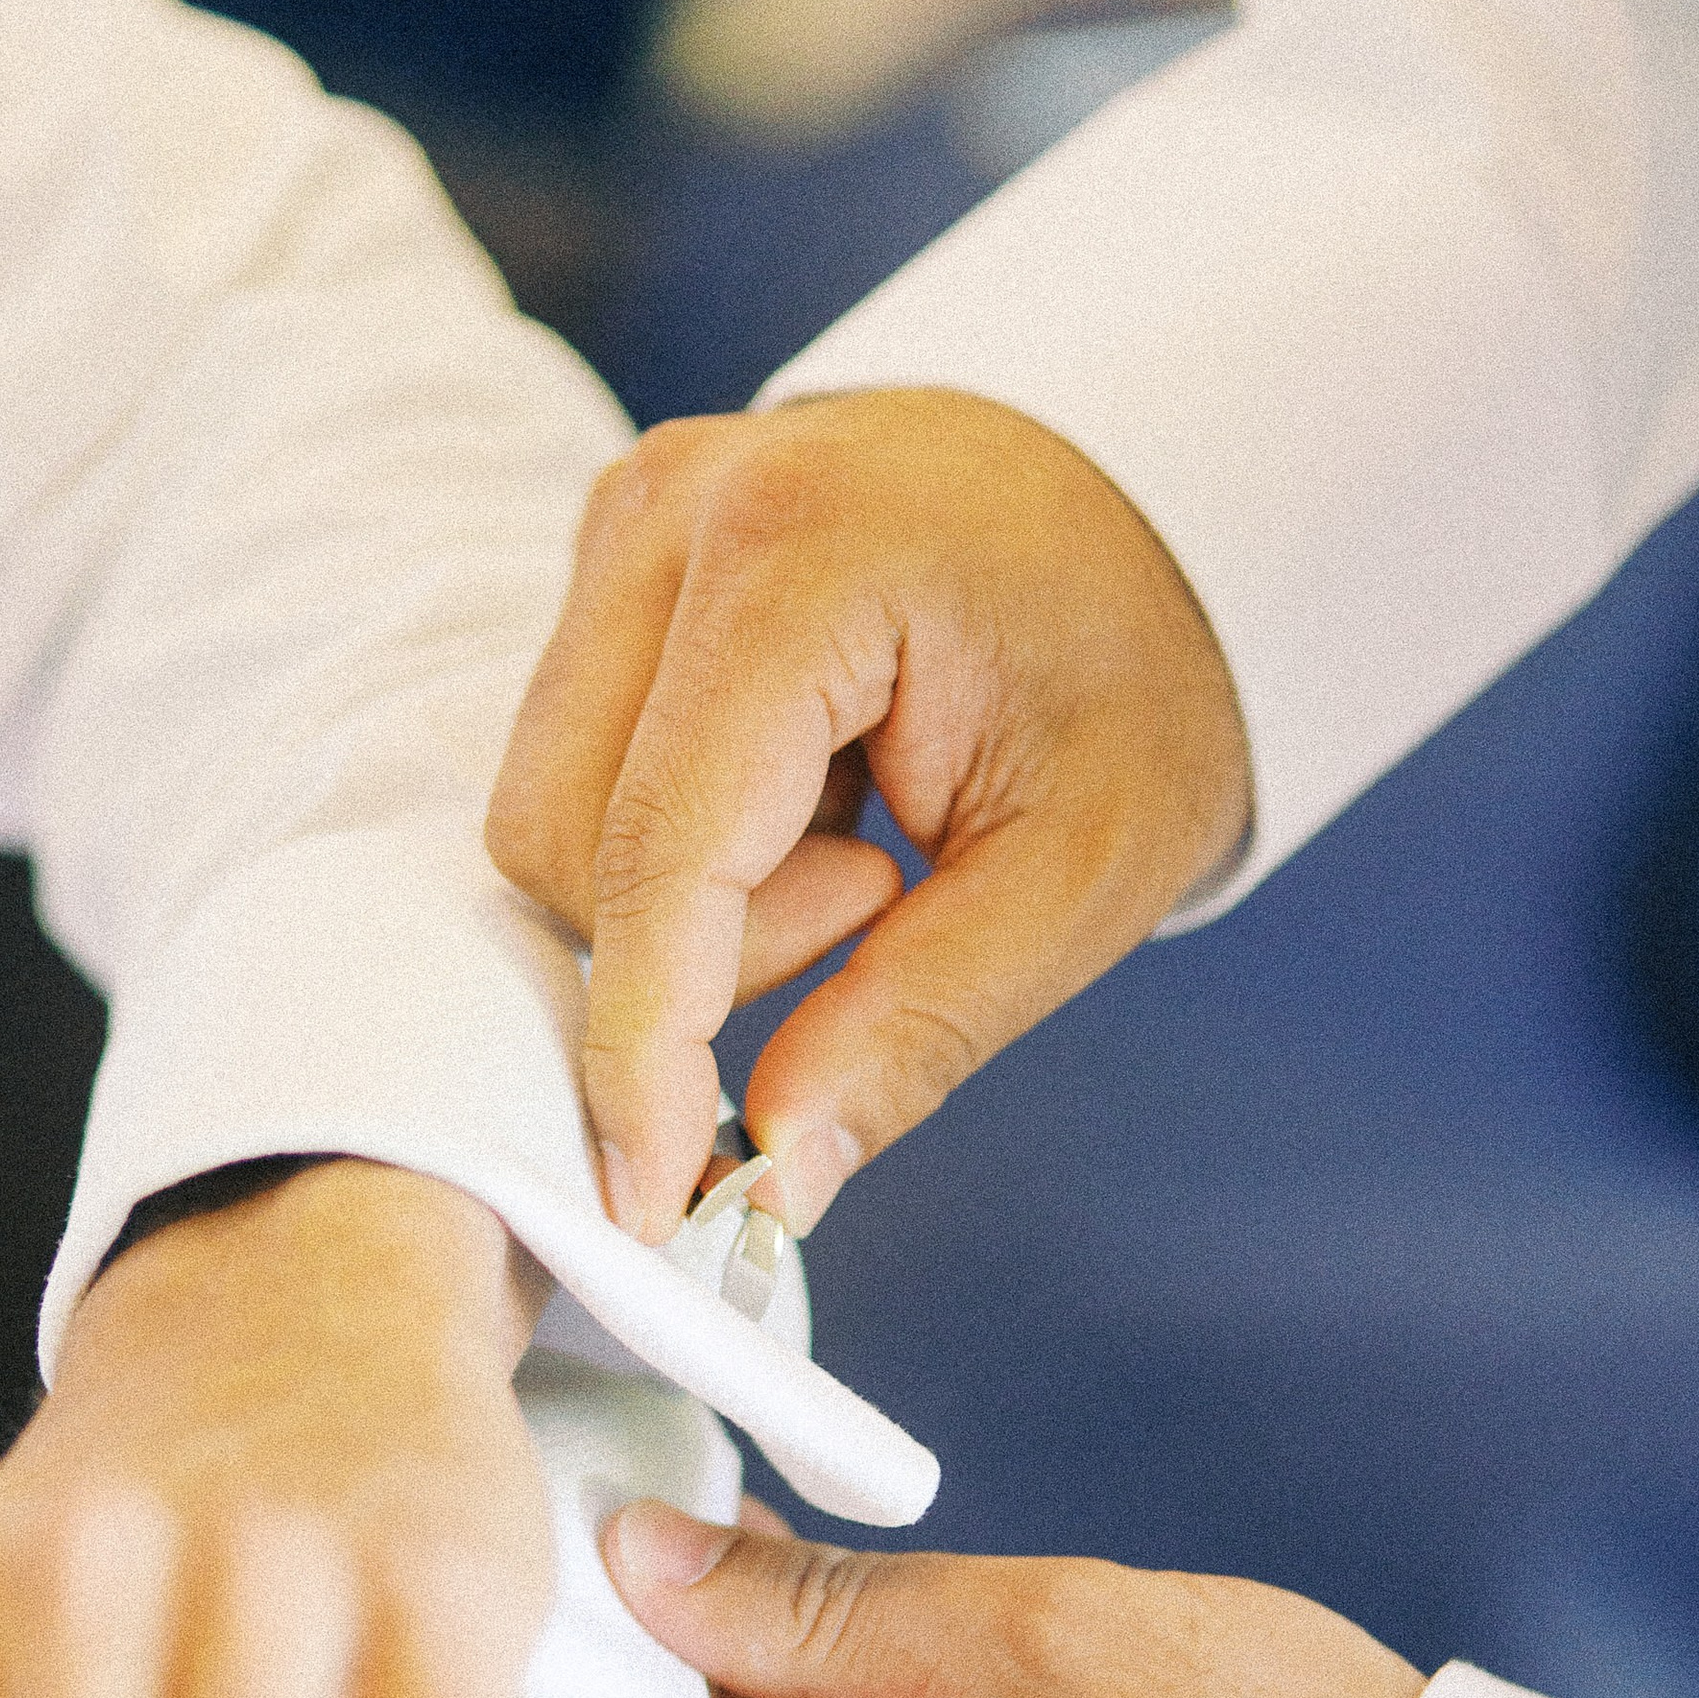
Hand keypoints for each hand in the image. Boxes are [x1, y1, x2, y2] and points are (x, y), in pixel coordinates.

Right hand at [485, 391, 1250, 1242]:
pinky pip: (576, 767)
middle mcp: (676, 508)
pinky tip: (809, 797)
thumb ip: (918, 1026)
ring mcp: (630, 519)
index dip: (641, 1048)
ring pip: (548, 813)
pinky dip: (678, 838)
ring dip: (690, 897)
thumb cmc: (1135, 671)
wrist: (1150, 500)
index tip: (649, 1197)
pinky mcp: (614, 559)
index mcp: (800, 553)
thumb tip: (773, 1180)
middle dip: (704, 948)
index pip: (656, 850)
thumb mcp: (1079, 873)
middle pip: (566, 841)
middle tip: (881, 900)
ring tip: (859, 840)